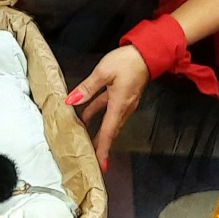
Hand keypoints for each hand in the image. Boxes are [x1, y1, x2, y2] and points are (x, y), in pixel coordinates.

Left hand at [67, 45, 150, 166]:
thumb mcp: (103, 72)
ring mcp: (125, 103)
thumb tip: (71, 101)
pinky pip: (109, 111)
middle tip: (91, 159)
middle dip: (101, 146)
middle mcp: (124, 108)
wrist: (147, 52)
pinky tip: (85, 115)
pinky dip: (98, 115)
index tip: (100, 165)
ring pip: (110, 123)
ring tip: (86, 141)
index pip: (108, 132)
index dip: (102, 149)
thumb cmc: (128, 61)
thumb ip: (87, 88)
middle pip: (110, 132)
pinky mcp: (124, 96)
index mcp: (119, 105)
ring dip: (99, 133)